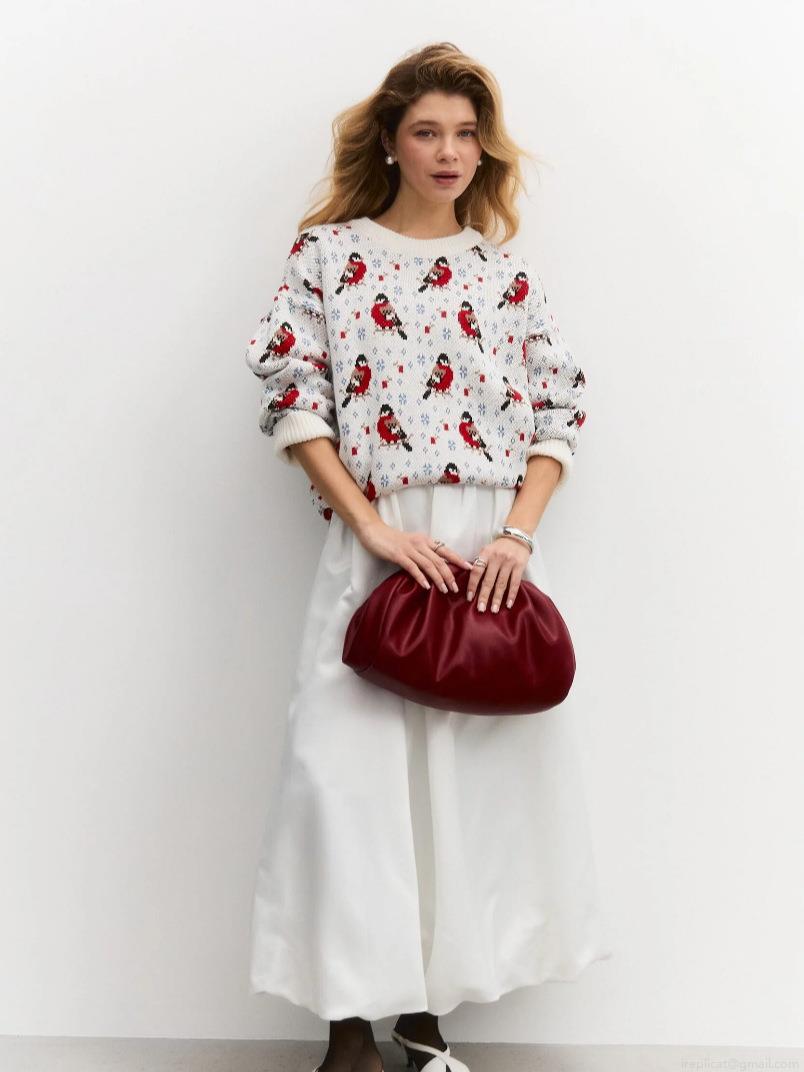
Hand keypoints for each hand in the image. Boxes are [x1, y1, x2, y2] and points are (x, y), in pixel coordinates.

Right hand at [356, 518, 474, 593]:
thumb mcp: (412, 544)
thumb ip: (424, 552)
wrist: (374, 532)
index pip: (446, 550)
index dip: (458, 559)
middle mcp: (420, 543)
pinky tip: (426, 586)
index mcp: (425, 540)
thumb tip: (437, 566)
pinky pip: (413, 567)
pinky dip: (421, 577)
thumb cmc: (393, 540)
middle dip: (450, 575)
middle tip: (456, 588)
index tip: (469, 568)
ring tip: (445, 590)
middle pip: (440, 560)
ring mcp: (409, 549)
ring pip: (429, 565)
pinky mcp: (398, 555)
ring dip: (438, 578)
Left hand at [466, 535, 530, 612]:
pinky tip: (508, 604)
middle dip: (484, 596)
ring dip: (497, 598)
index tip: (469, 597)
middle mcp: (497, 558)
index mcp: (486, 554)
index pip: (477, 571)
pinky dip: (511, 595)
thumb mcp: (487, 550)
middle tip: (480, 609)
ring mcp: (509, 562)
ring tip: (494, 610)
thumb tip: (472, 582)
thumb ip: (480, 563)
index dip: (472, 585)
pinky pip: (515, 583)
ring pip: (502, 584)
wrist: (517, 536)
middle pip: (489, 580)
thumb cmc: (499, 547)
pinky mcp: (520, 566)